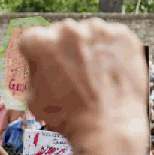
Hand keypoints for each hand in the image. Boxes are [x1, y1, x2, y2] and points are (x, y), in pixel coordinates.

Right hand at [19, 19, 147, 145]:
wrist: (107, 125)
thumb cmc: (67, 116)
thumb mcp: (33, 99)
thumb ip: (34, 73)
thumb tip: (39, 64)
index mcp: (41, 43)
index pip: (32, 39)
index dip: (36, 55)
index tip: (44, 65)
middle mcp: (68, 30)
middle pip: (61, 33)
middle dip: (63, 49)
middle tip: (71, 73)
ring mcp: (97, 30)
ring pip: (87, 33)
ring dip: (86, 48)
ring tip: (92, 74)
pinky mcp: (121, 35)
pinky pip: (110, 39)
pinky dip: (108, 51)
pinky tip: (106, 72)